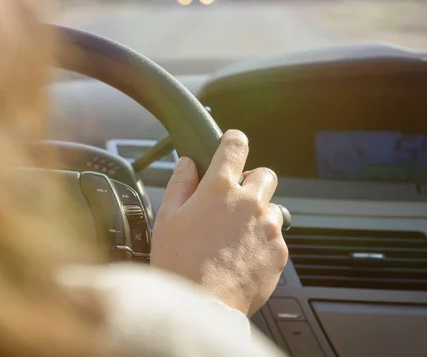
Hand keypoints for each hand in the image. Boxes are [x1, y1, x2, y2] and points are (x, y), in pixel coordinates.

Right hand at [150, 130, 287, 316]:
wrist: (202, 305)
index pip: (236, 145)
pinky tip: (241, 257)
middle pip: (264, 174)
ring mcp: (268, 228)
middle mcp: (249, 203)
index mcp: (219, 189)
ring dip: (259, 214)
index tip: (231, 145)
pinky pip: (276, 237)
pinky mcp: (279, 252)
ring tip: (236, 236)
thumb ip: (180, 183)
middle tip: (233, 201)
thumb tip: (188, 163)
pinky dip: (263, 242)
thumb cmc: (179, 263)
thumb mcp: (167, 217)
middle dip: (251, 182)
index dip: (233, 142)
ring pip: (273, 207)